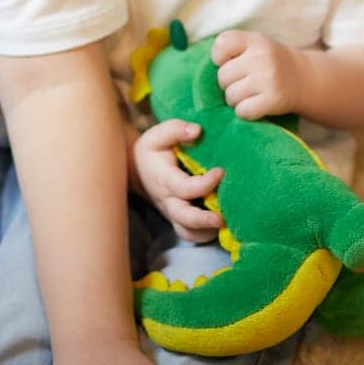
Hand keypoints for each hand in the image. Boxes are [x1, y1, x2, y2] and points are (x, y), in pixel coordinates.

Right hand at [132, 120, 223, 242]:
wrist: (137, 171)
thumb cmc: (152, 151)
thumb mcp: (157, 135)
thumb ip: (175, 129)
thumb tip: (197, 131)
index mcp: (164, 180)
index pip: (183, 187)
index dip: (204, 184)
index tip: (221, 172)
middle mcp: (169, 201)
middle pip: (183, 219)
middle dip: (202, 221)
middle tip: (221, 219)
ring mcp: (174, 213)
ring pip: (187, 232)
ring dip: (206, 231)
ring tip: (225, 222)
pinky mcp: (181, 220)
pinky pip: (192, 235)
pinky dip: (207, 233)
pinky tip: (223, 222)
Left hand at [211, 30, 312, 120]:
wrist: (305, 79)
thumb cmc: (270, 63)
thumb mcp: (255, 45)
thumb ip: (231, 50)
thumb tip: (203, 75)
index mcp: (255, 40)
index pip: (221, 44)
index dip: (219, 58)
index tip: (230, 62)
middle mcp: (262, 57)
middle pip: (222, 76)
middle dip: (228, 83)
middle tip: (244, 83)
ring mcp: (268, 79)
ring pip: (230, 96)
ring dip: (236, 100)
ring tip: (250, 94)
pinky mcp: (273, 100)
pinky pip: (242, 111)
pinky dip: (245, 112)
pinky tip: (256, 105)